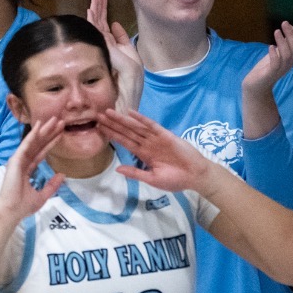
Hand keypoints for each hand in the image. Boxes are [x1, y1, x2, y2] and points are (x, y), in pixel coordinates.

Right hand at [0, 117, 66, 220]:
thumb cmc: (23, 206)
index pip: (41, 153)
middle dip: (49, 132)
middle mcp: (22, 162)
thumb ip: (52, 185)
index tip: (61, 134)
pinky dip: (32, 135)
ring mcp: (18, 160)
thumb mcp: (42, 195)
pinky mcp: (15, 160)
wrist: (11, 211)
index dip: (51, 143)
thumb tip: (62, 174)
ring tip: (55, 119)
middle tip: (60, 121)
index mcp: (27, 170)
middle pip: (38, 144)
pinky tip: (40, 125)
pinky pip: (26, 145)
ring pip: (34, 142)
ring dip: (44, 130)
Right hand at [86, 0, 142, 112]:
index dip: (106, 15)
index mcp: (116, 51)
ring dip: (96, 11)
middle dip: (99, 9)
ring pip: (97, 27)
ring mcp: (103, 51)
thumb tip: (114, 25)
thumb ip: (122, 42)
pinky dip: (93, 21)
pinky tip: (90, 9)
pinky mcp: (101, 53)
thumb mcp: (133, 60)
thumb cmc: (130, 87)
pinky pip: (95, 33)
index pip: (108, 29)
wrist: (123, 103)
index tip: (102, 1)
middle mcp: (107, 50)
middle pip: (101, 25)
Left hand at [98, 109, 218, 194]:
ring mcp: (156, 139)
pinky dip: (141, 119)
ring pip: (136, 127)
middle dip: (113, 124)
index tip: (100, 128)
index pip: (124, 142)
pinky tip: (131, 113)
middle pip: (126, 132)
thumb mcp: (152, 179)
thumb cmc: (175, 180)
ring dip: (122, 120)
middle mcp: (147, 144)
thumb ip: (135, 173)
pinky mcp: (166, 135)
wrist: (195, 176)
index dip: (112, 135)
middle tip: (98, 115)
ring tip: (109, 112)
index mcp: (143, 154)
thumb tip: (117, 169)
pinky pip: (151, 126)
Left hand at [241, 20, 292, 101]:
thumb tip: (286, 32)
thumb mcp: (275, 55)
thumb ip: (281, 46)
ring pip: (287, 55)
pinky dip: (274, 55)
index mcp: (291, 59)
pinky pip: (276, 64)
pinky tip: (270, 46)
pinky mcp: (270, 74)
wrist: (254, 87)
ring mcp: (280, 70)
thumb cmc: (264, 69)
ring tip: (276, 31)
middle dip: (291, 34)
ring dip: (282, 42)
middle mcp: (288, 64)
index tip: (288, 25)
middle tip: (284, 23)